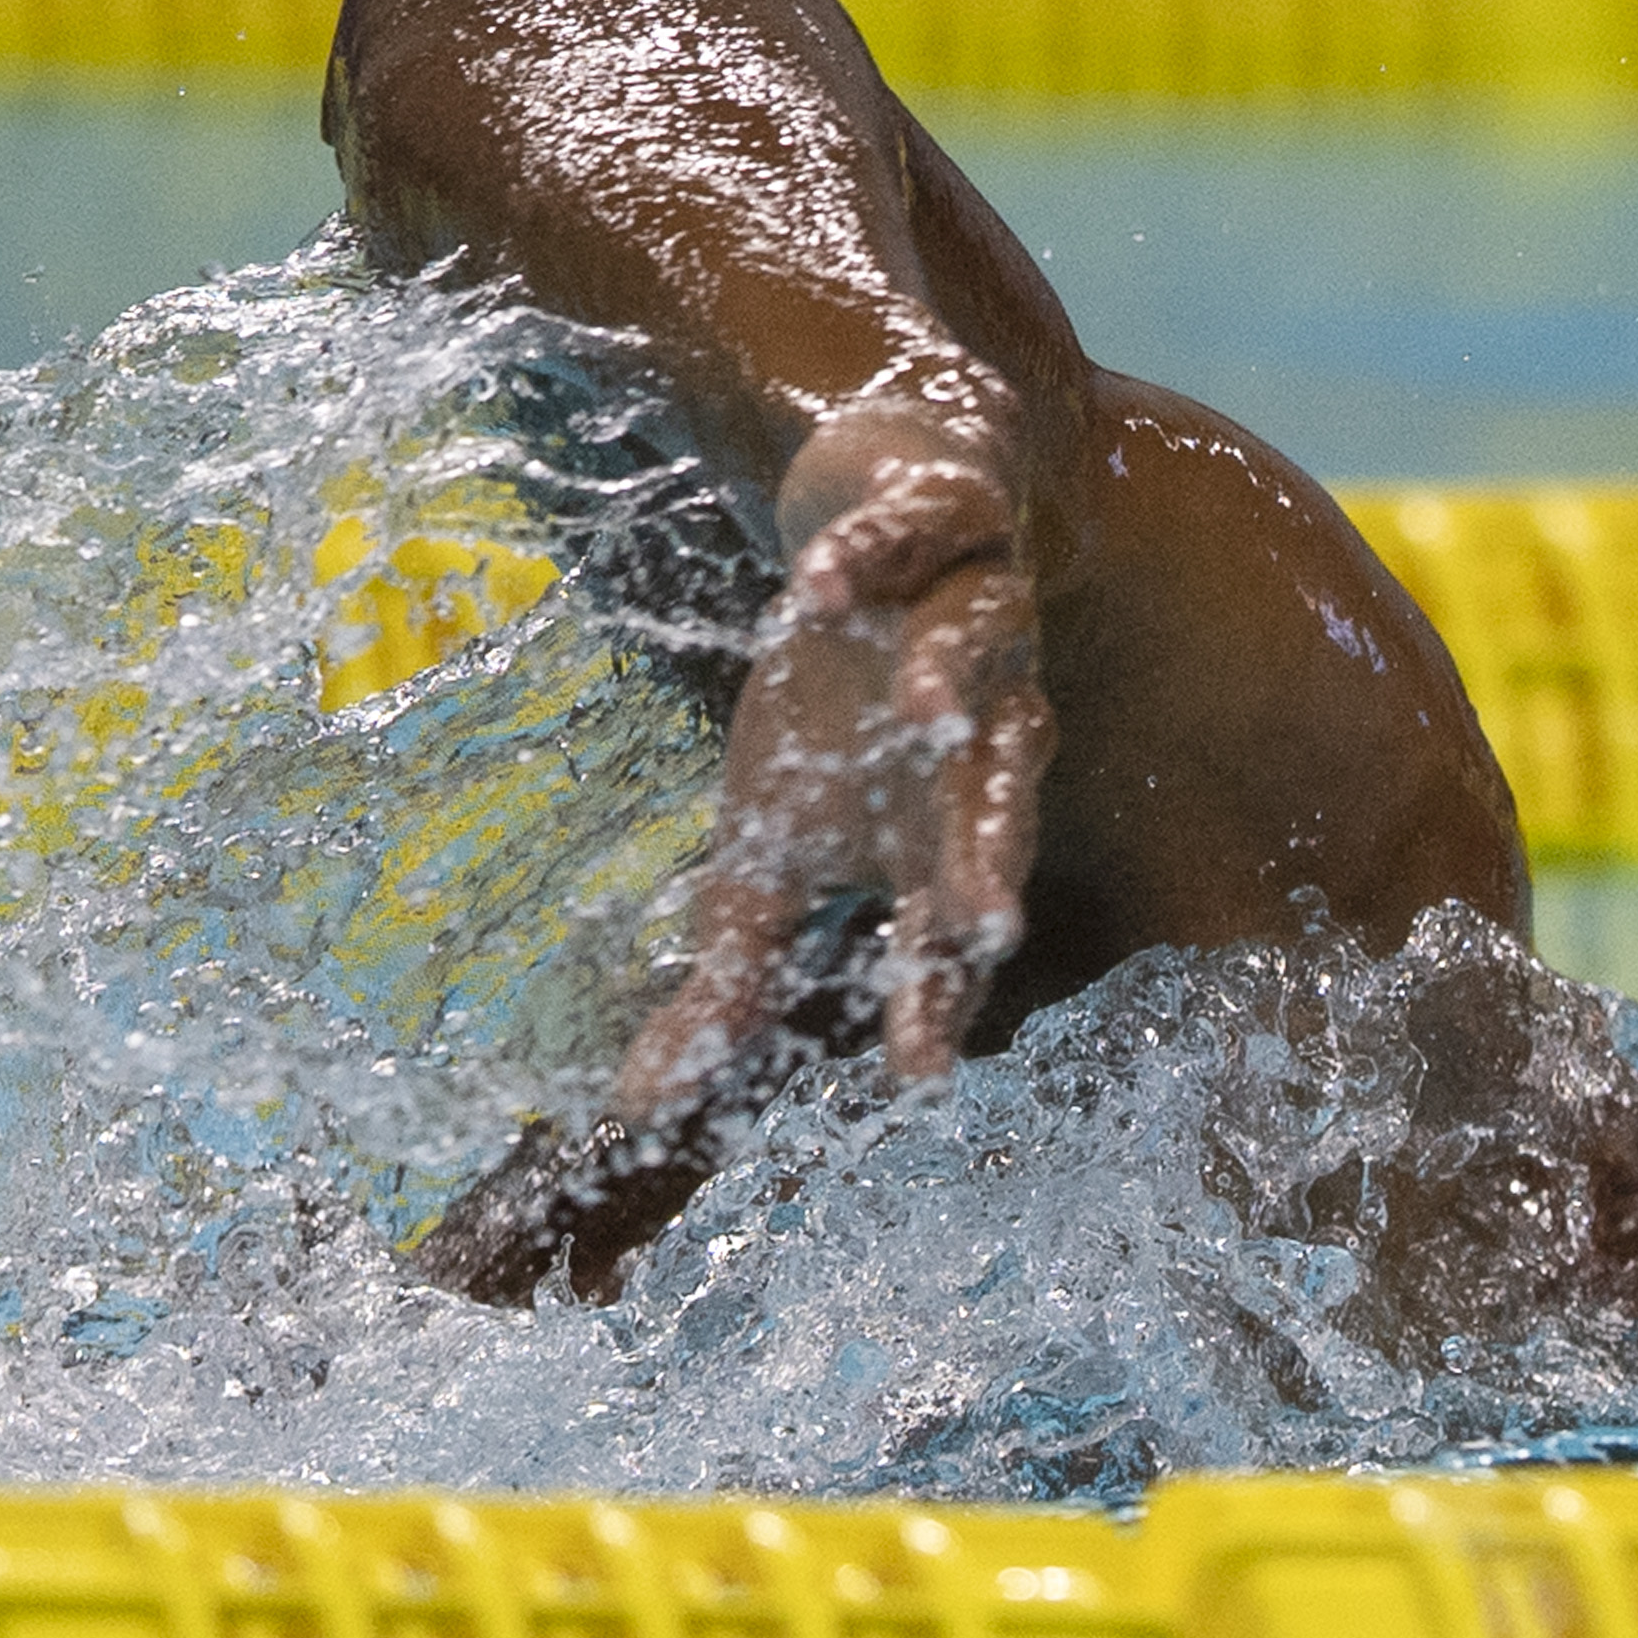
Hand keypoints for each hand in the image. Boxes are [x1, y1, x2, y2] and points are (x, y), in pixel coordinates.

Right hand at [614, 414, 1050, 1122]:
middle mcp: (983, 732)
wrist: (884, 527)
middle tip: (983, 920)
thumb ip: (734, 973)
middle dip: (985, 854)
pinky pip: (914, 537)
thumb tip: (641, 1112)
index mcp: (940, 826)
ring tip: (919, 713)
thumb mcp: (775, 846)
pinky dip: (870, 555)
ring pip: (980, 653)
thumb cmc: (837, 712)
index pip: (946, 929)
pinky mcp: (947, 524)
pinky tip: (817, 588)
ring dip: (949, 682)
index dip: (935, 994)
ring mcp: (973, 620)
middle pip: (996, 800)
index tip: (915, 1070)